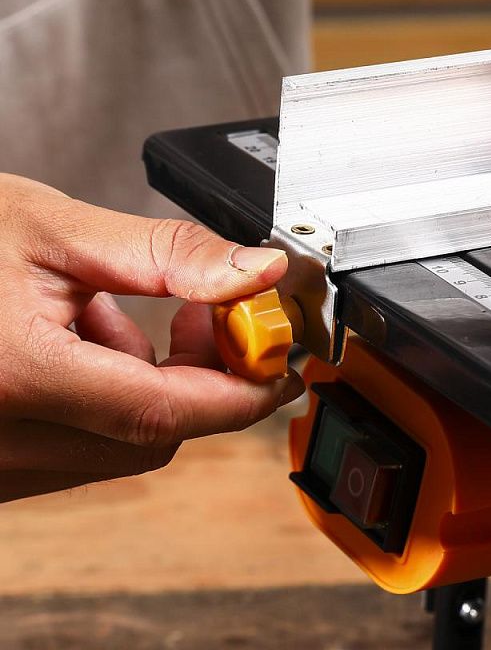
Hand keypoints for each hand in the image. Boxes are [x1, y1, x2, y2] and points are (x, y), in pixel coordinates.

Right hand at [0, 174, 303, 502]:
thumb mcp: (52, 227)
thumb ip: (167, 255)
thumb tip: (255, 272)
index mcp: (14, 377)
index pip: (169, 412)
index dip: (242, 389)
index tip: (280, 359)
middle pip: (153, 435)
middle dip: (197, 375)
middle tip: (199, 312)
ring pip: (121, 442)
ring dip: (146, 381)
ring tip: (101, 312)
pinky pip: (81, 445)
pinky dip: (106, 396)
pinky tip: (77, 342)